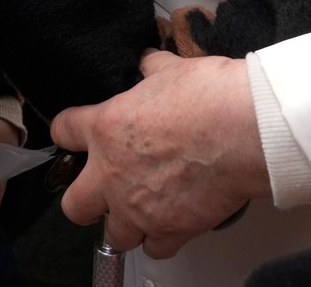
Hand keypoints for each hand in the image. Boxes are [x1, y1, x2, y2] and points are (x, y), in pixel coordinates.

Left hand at [51, 52, 266, 258]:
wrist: (246, 129)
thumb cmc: (211, 98)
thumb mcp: (171, 69)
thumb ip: (151, 69)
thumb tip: (149, 62)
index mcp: (106, 128)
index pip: (64, 131)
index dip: (69, 132)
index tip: (75, 136)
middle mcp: (113, 173)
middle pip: (74, 205)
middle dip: (85, 200)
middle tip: (101, 191)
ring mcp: (139, 207)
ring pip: (113, 236)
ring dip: (124, 225)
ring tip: (139, 211)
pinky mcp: (170, 229)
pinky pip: (155, 249)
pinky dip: (161, 240)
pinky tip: (170, 224)